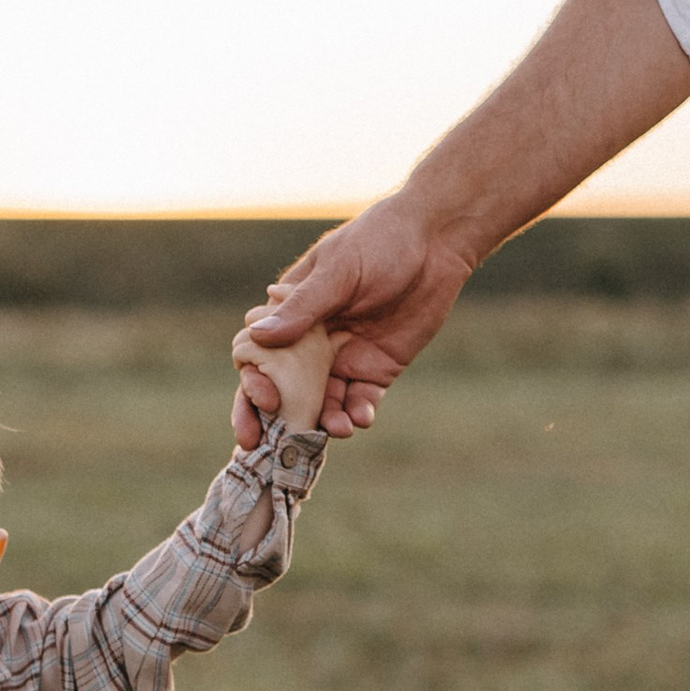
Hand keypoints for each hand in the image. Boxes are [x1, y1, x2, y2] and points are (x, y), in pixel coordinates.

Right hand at [229, 193, 472, 440]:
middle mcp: (311, 343)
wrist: (436, 242)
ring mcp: (343, 359)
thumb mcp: (337, 272)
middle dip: (276, 421)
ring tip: (337, 430)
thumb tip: (256, 335)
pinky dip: (358, 413)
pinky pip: (361, 401)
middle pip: (284, 391)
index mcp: (290, 314)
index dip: (254, 384)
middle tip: (272, 448)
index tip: (263, 400)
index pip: (258, 357)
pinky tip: (360, 418)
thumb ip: (301, 309)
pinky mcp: (377, 370)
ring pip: (323, 403)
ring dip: (324, 421)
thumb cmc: (377, 242)